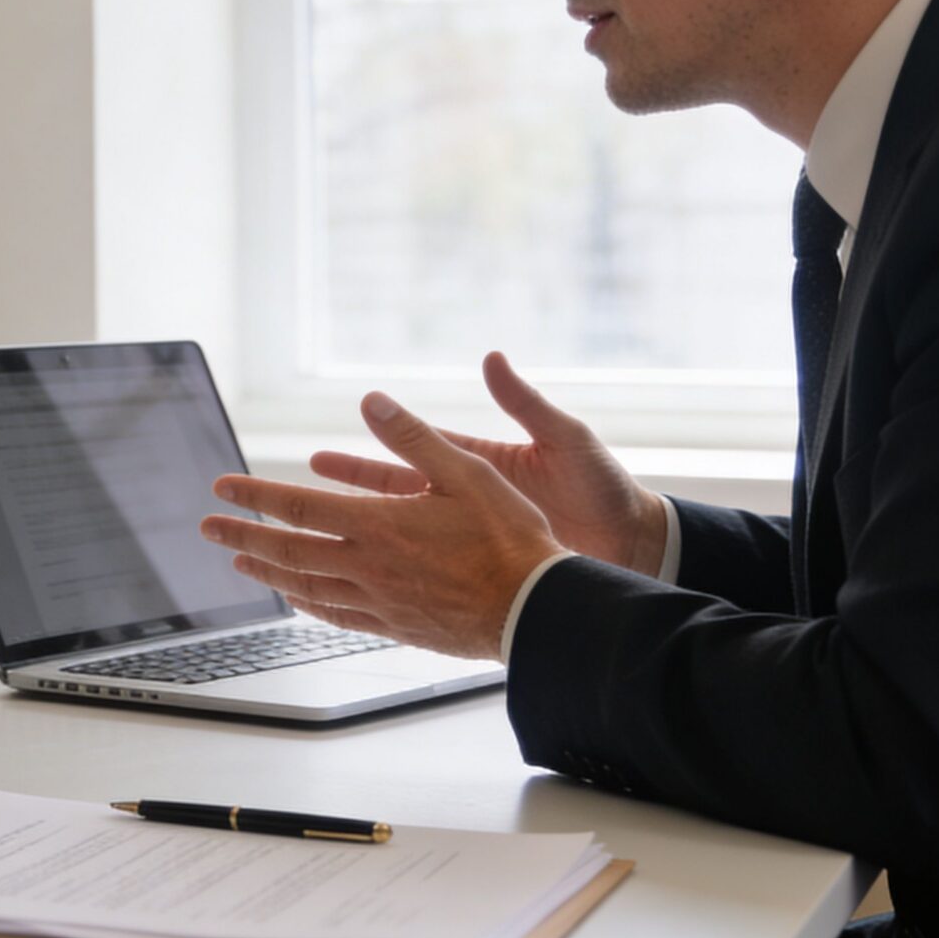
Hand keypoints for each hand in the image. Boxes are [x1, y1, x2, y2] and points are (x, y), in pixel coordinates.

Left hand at [201, 391, 564, 659]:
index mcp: (378, 524)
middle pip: (287, 550)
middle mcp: (368, 566)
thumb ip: (414, 437)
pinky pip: (337, 616)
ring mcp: (378, 602)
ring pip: (306, 586)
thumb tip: (371, 401)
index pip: (296, 506)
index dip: (253, 496)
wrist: (534, 609)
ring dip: (266, 572)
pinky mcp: (395, 628)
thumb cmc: (509, 538)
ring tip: (240, 561)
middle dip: (242, 535)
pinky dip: (308, 605)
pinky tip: (297, 600)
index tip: (220, 487)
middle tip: (208, 528)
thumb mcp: (467, 472)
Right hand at [309, 352, 666, 575]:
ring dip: (362, 532)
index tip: (338, 435)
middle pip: (397, 493)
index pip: (419, 451)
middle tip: (303, 479)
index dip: (378, 444)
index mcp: (484, 466)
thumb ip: (526, 404)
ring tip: (316, 532)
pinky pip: (430, 570)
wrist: (634, 544)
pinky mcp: (483, 568)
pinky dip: (396, 571)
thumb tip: (492, 358)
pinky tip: (361, 579)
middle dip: (350, 487)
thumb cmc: (604, 488)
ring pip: (405, 535)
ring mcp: (473, 536)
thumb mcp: (566, 439)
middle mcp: (470, 501)